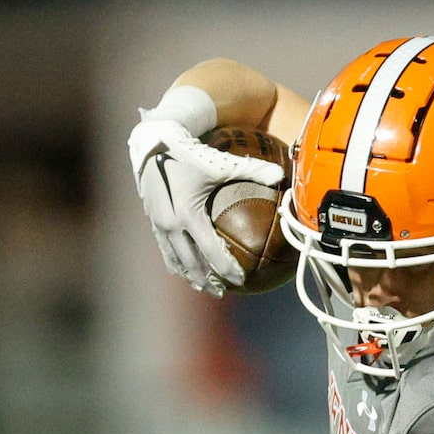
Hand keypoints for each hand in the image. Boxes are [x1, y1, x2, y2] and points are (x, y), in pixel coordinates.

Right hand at [128, 114, 284, 294]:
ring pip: (176, 261)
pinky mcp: (153, 221)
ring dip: (190, 275)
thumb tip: (280, 175)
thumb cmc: (190, 151)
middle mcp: (173, 225)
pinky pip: (165, 250)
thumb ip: (253, 170)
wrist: (155, 141)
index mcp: (190, 215)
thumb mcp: (222, 162)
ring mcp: (160, 225)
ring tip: (202, 286)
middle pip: (192, 264)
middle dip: (207, 281)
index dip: (227, 269)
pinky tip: (183, 268)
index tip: (239, 280)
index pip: (212, 252)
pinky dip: (176, 262)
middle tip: (221, 292)